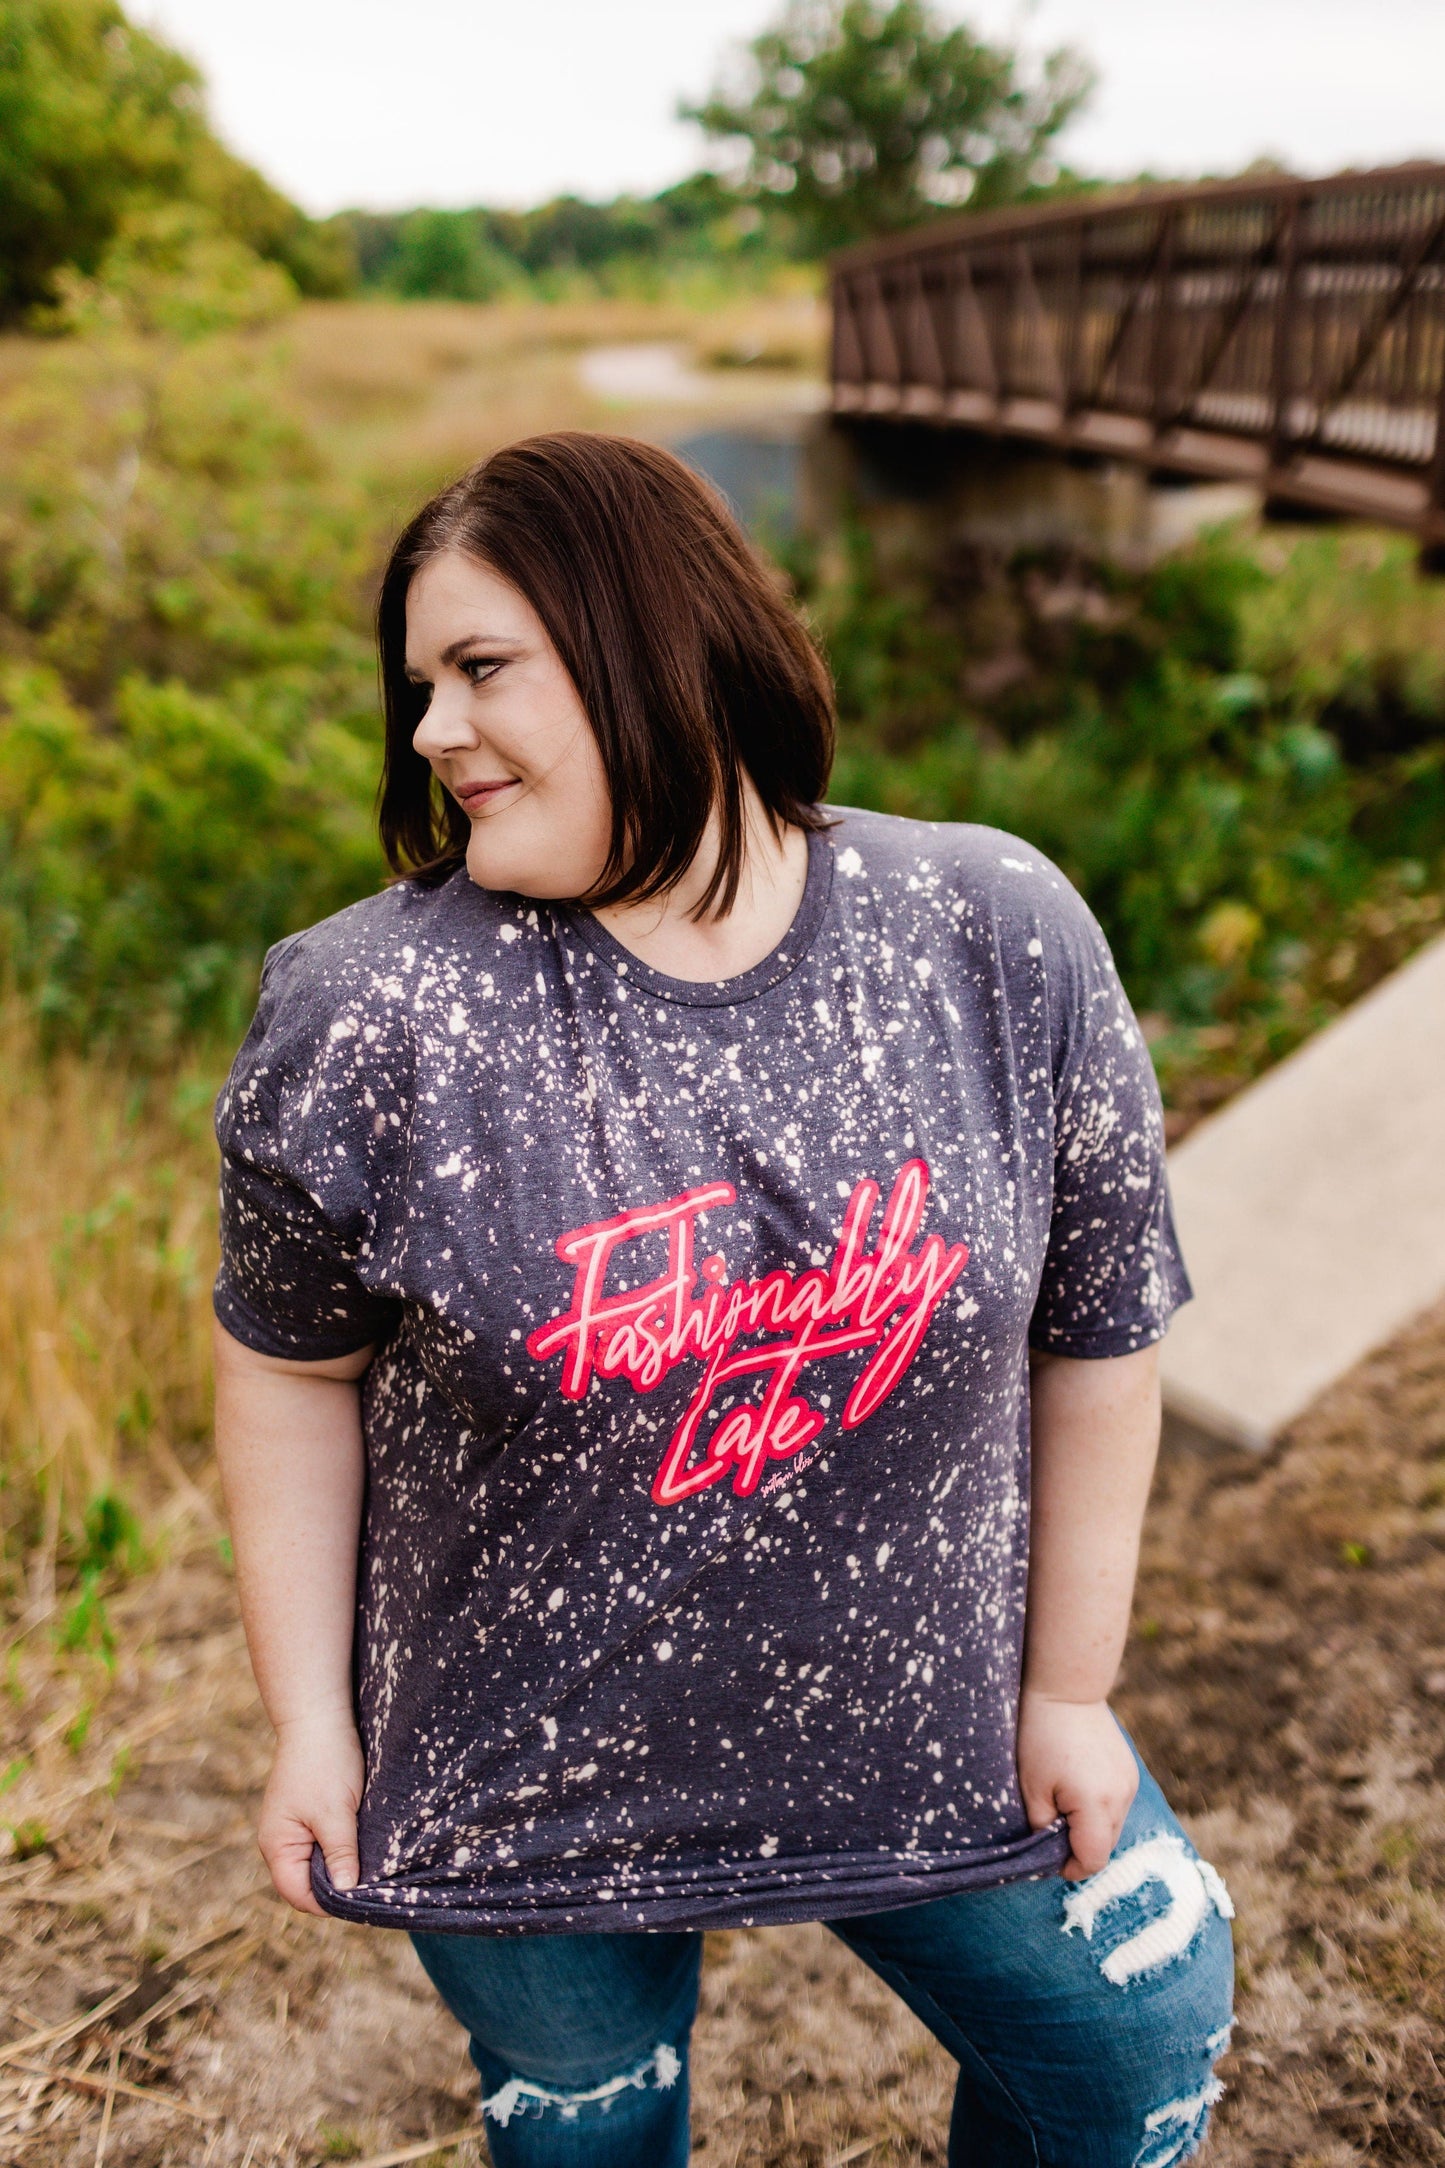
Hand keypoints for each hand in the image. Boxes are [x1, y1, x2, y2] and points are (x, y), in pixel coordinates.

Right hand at [257, 1708, 364, 1915]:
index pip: (298, 1895)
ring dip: (338, 1864)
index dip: (328, 1904)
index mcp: (277, 1846)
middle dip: (335, 1886)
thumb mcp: (336, 1813)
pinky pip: (319, 1843)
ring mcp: (290, 1827)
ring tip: (367, 1863)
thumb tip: (346, 1891)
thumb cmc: (325, 1763)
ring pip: (315, 1862)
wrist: (317, 1716)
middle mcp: (278, 1841)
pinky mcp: (303, 1813)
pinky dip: (338, 1846)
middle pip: (305, 1882)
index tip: (362, 1901)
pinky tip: (359, 1841)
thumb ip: (340, 1854)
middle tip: (370, 1885)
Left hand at [1017, 1689, 1137, 1880]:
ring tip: (1061, 1805)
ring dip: (1089, 1828)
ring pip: (1112, 1826)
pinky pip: (1116, 1805)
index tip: (1048, 1859)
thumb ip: (1042, 1828)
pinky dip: (1098, 1808)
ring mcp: (1130, 1783)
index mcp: (1097, 1805)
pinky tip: (1076, 1788)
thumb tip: (1049, 1851)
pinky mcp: (1130, 1771)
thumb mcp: (1031, 1788)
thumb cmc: (1041, 1736)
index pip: (1092, 1860)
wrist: (1067, 1688)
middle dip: (1078, 1847)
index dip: (1069, 1867)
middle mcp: (1122, 1798)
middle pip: (1105, 1846)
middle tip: (1050, 1832)